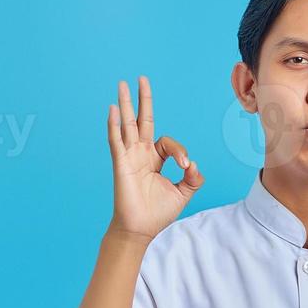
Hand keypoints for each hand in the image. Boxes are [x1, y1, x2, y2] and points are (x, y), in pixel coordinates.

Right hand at [106, 76, 203, 240]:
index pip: (168, 142)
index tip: (186, 167)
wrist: (141, 229)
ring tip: (122, 84)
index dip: (180, 151)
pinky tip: (113, 109)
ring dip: (125, 104)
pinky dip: (114, 125)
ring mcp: (129, 157)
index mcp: (155, 159)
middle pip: (142, 120)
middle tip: (141, 79)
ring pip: (127, 125)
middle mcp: (140, 154)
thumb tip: (195, 165)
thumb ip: (193, 178)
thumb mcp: (183, 193)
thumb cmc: (158, 213)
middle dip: (143, 100)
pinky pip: (116, 141)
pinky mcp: (120, 164)